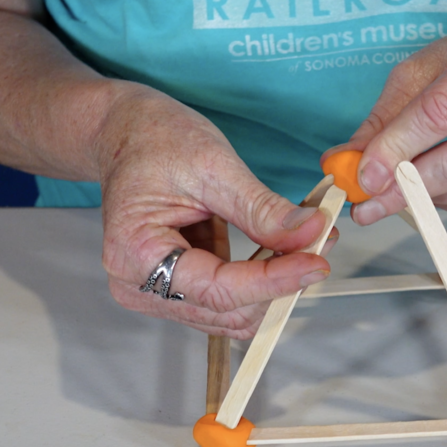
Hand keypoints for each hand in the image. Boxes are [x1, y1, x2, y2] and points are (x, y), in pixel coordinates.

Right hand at [97, 90, 337, 338]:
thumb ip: (261, 209)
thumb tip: (309, 233)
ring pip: (233, 312)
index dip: (273, 281)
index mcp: (135, 254)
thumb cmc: (154, 140)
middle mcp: (139, 285)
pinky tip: (281, 248)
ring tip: (305, 242)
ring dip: (274, 284)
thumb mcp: (213, 165)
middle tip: (320, 241)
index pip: (218, 290)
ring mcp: (157, 292)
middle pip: (228, 310)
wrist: (127, 134)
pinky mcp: (178, 288)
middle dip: (279, 282)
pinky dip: (261, 279)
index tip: (316, 262)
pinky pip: (229, 299)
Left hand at [328, 23, 446, 223]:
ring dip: (435, 198)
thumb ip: (386, 117)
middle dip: (411, 186)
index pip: (443, 111)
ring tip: (409, 189)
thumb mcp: (427, 72)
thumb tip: (346, 162)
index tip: (365, 176)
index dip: (398, 149)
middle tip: (374, 202)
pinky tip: (446, 191)